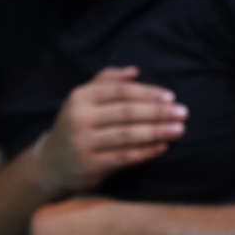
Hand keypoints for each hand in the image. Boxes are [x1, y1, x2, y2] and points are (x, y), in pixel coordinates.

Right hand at [35, 66, 185, 198]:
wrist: (51, 163)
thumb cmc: (78, 124)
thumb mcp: (84, 99)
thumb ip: (107, 80)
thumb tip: (135, 70)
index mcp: (81, 97)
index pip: (120, 91)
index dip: (147, 93)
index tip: (171, 97)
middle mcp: (80, 118)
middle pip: (126, 112)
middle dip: (158, 112)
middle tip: (183, 113)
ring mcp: (84, 142)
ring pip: (127, 135)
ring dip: (157, 132)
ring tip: (179, 130)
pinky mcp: (90, 164)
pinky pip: (124, 157)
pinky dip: (145, 152)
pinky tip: (163, 147)